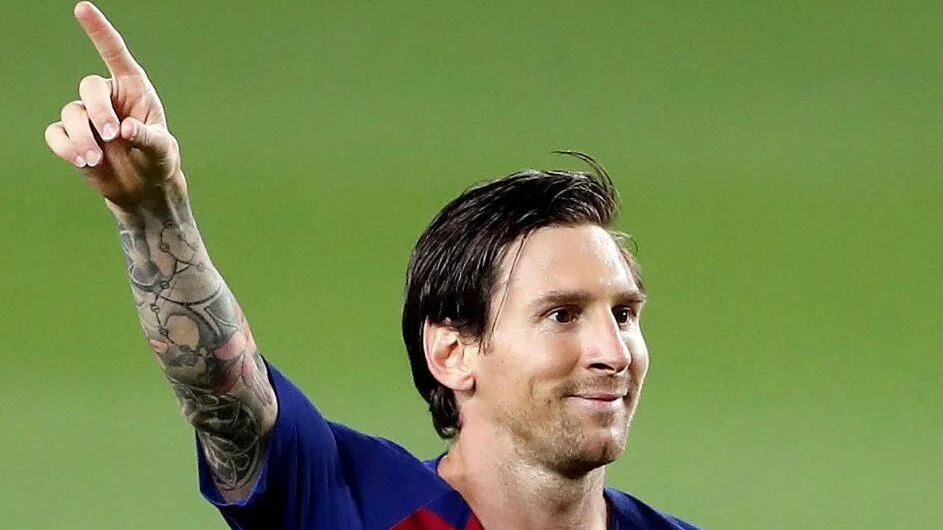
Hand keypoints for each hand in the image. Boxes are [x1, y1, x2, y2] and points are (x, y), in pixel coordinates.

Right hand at [44, 2, 182, 210]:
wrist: (143, 188)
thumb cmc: (158, 160)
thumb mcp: (162, 150)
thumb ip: (148, 138)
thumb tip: (125, 129)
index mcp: (134, 88)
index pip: (114, 53)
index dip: (98, 31)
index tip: (82, 8)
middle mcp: (108, 97)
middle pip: (89, 87)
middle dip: (98, 111)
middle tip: (110, 137)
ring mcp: (86, 116)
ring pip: (71, 113)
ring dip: (81, 137)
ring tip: (96, 160)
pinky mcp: (71, 136)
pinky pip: (56, 134)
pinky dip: (66, 147)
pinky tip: (83, 162)